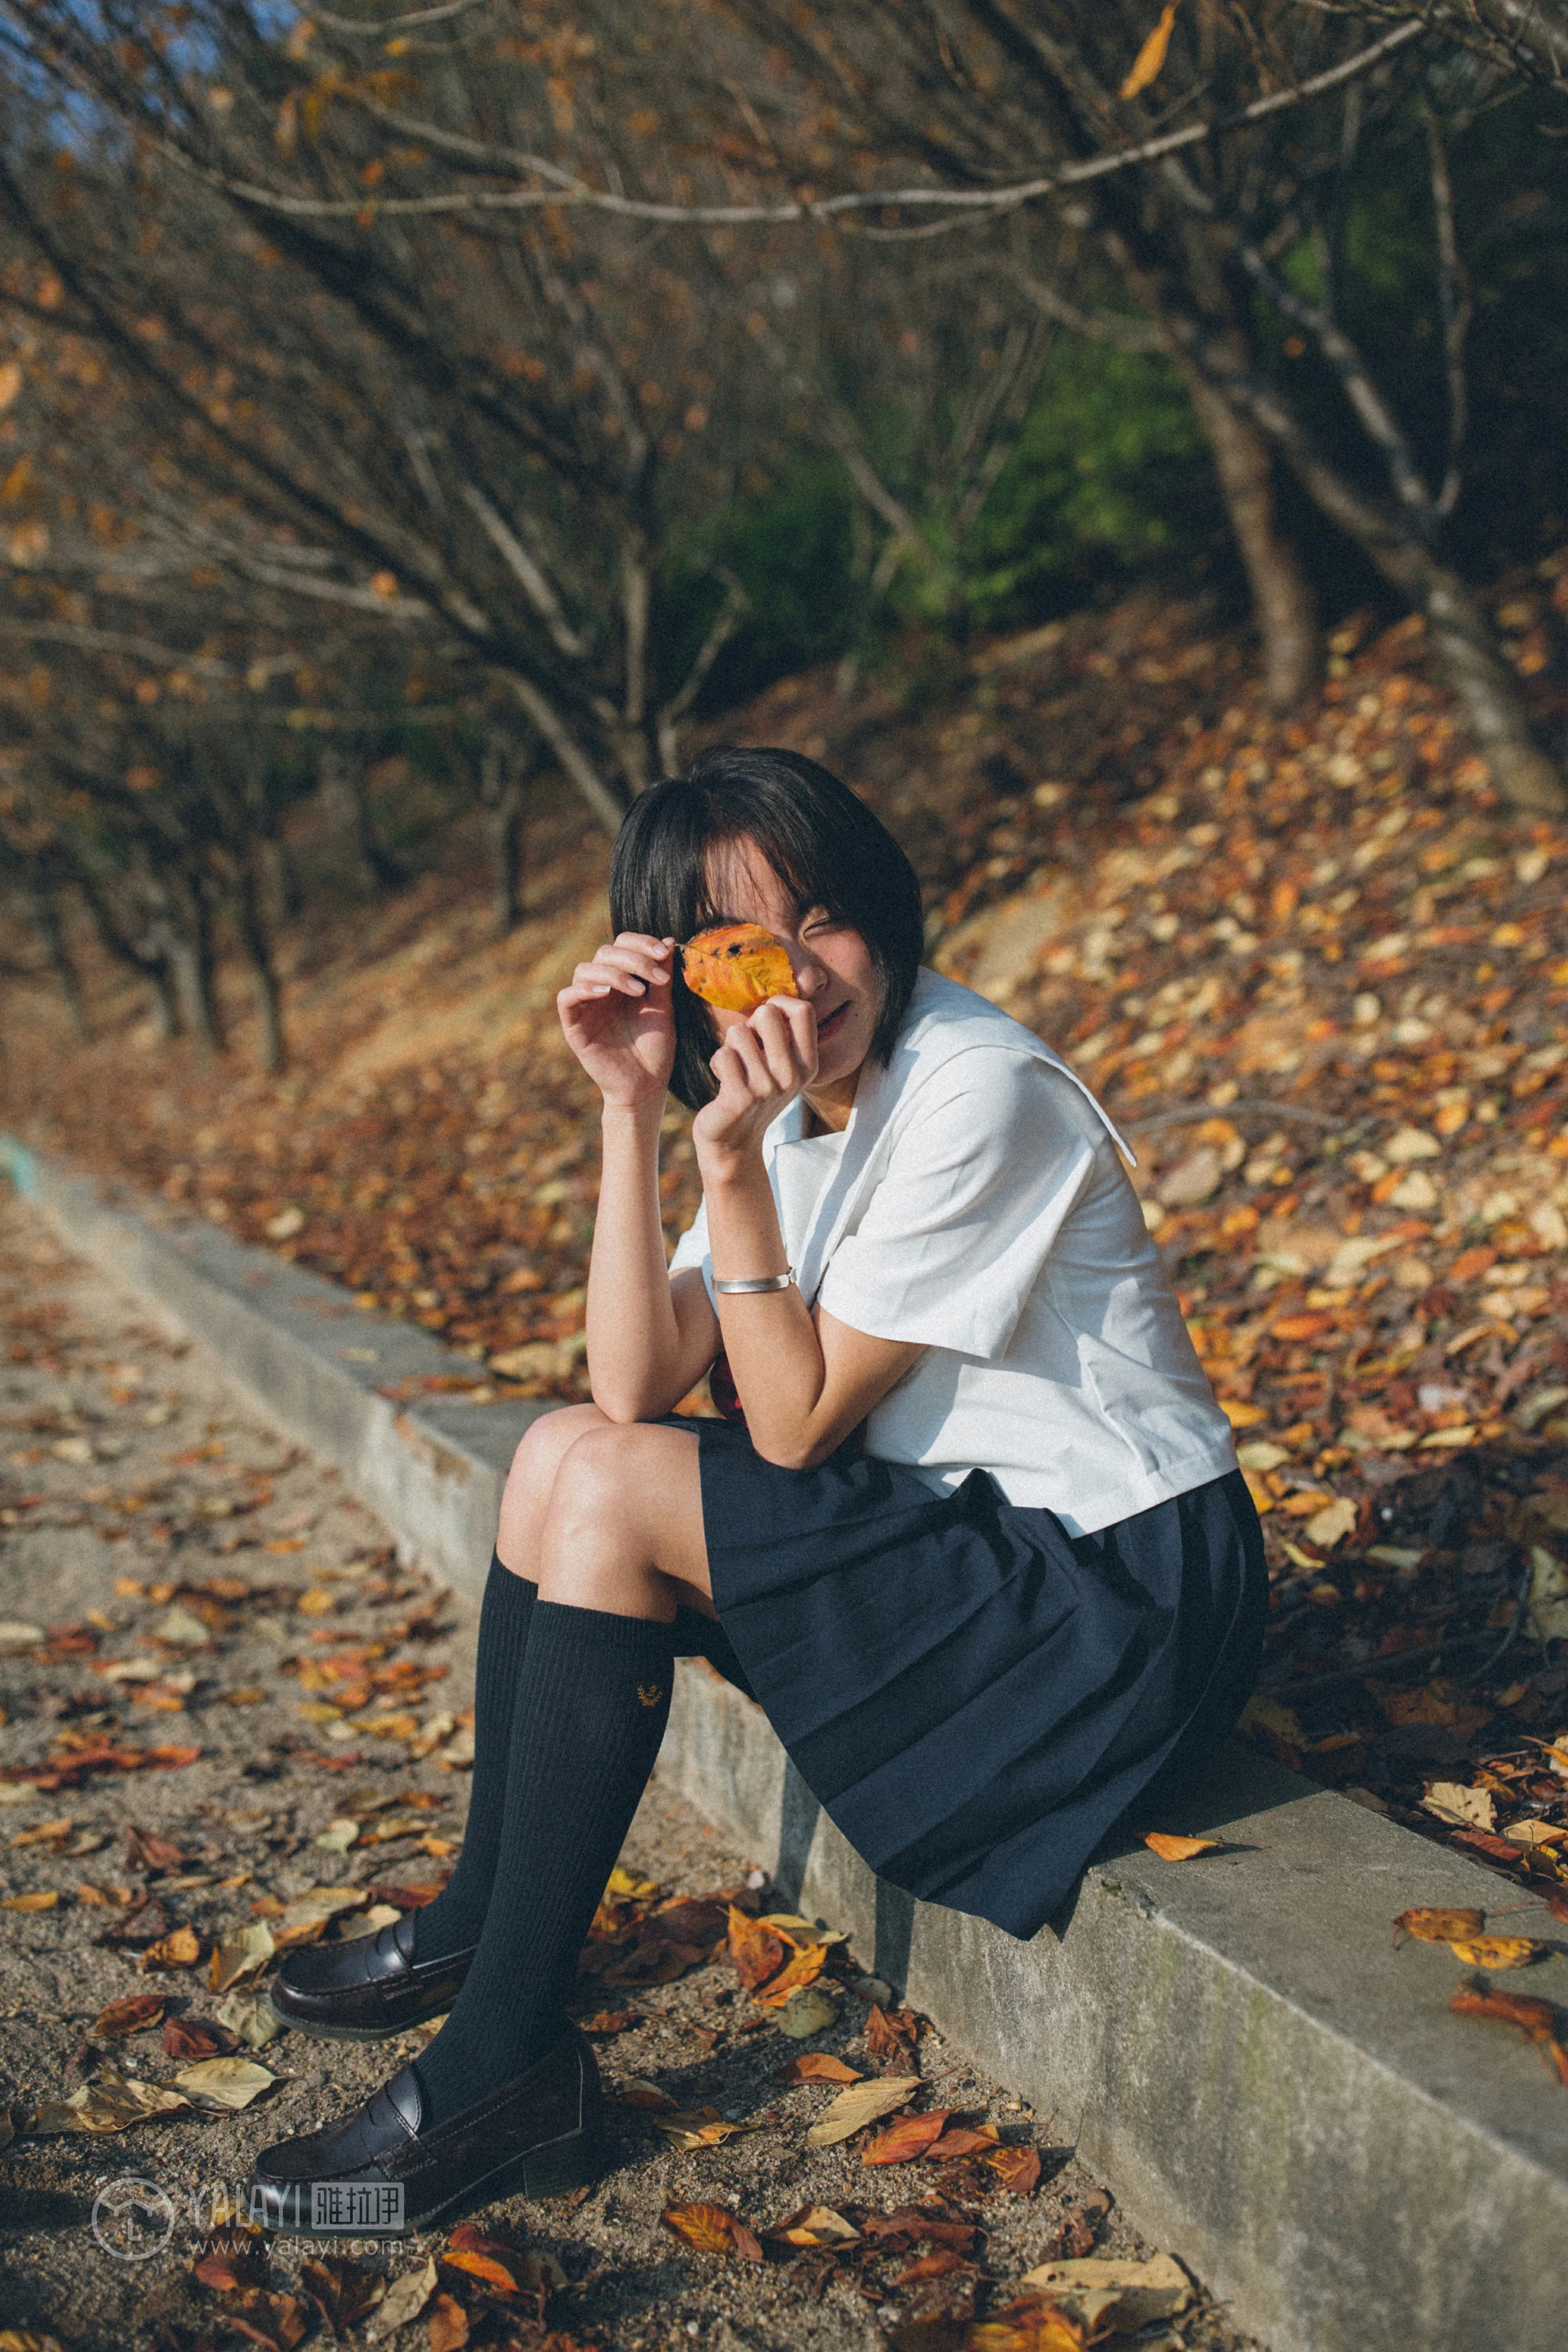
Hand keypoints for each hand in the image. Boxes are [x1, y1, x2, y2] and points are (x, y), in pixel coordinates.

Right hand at [557, 933, 676, 1108]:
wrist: (646, 1086)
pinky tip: (606, 995)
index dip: (641, 942)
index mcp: (623, 980)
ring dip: (612, 973)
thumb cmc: (656, 1049)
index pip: (622, 944)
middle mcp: (602, 989)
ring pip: (584, 970)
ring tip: (638, 991)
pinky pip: (566, 998)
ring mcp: (586, 1006)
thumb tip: (668, 941)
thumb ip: (662, 977)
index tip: (664, 952)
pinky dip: (583, 990)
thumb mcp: (663, 1008)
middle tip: (657, 976)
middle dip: (633, 958)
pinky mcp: (574, 1026)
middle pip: (604, 952)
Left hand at [693, 993, 817, 1167]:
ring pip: (739, 1032)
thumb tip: (771, 999)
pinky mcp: (741, 1097)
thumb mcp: (778, 1065)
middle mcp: (792, 1075)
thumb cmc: (753, 1091)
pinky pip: (722, 1054)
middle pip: (768, 1014)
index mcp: (807, 1063)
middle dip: (749, 1024)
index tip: (764, 1020)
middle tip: (746, 1049)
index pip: (803, 1010)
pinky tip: (723, 1081)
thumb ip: (781, 1034)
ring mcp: (768, 1087)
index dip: (779, 1004)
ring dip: (729, 1046)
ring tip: (735, 1069)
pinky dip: (717, 1063)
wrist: (735, 1141)